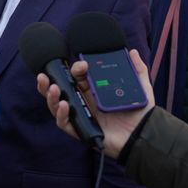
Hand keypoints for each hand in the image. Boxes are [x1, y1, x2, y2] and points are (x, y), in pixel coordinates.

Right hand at [37, 49, 154, 158]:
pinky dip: (60, 114)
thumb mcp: (141, 88)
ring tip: (52, 88)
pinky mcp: (81, 130)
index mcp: (94, 90)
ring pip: (57, 105)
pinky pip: (65, 123)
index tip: (82, 65)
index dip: (76, 69)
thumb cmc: (140, 113)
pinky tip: (63, 105)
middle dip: (49, 81)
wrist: (143, 135)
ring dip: (50, 97)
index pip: (77, 77)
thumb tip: (132, 52)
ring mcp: (81, 115)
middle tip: (44, 75)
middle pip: (61, 90)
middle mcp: (84, 101)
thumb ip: (137, 69)